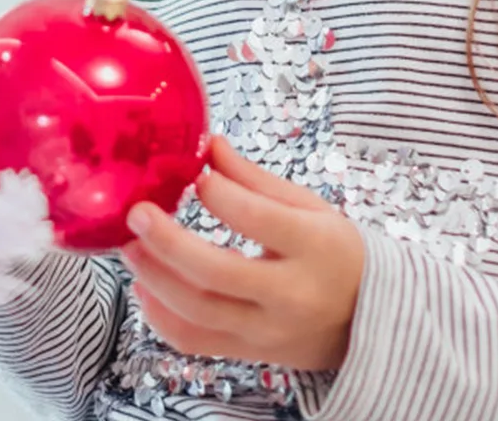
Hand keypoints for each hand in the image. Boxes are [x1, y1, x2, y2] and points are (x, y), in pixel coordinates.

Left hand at [120, 134, 365, 371]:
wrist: (367, 318)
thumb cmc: (335, 251)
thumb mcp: (308, 205)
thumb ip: (254, 178)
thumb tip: (208, 144)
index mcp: (312, 246)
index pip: (259, 219)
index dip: (222, 196)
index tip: (196, 175)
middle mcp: (289, 294)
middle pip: (217, 273)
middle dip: (168, 243)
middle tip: (137, 214)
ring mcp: (267, 331)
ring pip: (198, 313)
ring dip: (155, 279)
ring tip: (130, 247)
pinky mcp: (250, 353)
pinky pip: (195, 342)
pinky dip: (162, 318)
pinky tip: (145, 288)